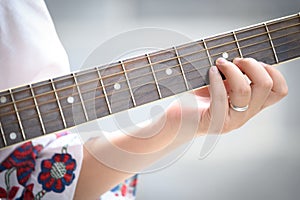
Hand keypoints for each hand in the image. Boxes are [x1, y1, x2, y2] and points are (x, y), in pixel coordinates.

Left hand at [166, 57, 287, 134]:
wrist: (176, 122)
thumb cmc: (196, 100)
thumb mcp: (221, 85)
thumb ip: (235, 76)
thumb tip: (241, 57)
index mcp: (251, 105)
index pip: (279, 91)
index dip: (272, 71)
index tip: (253, 62)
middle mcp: (246, 114)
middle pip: (266, 86)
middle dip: (251, 65)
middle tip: (233, 61)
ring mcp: (232, 121)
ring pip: (245, 91)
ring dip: (232, 70)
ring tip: (219, 64)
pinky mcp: (215, 122)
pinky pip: (222, 97)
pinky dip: (217, 80)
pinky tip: (210, 72)